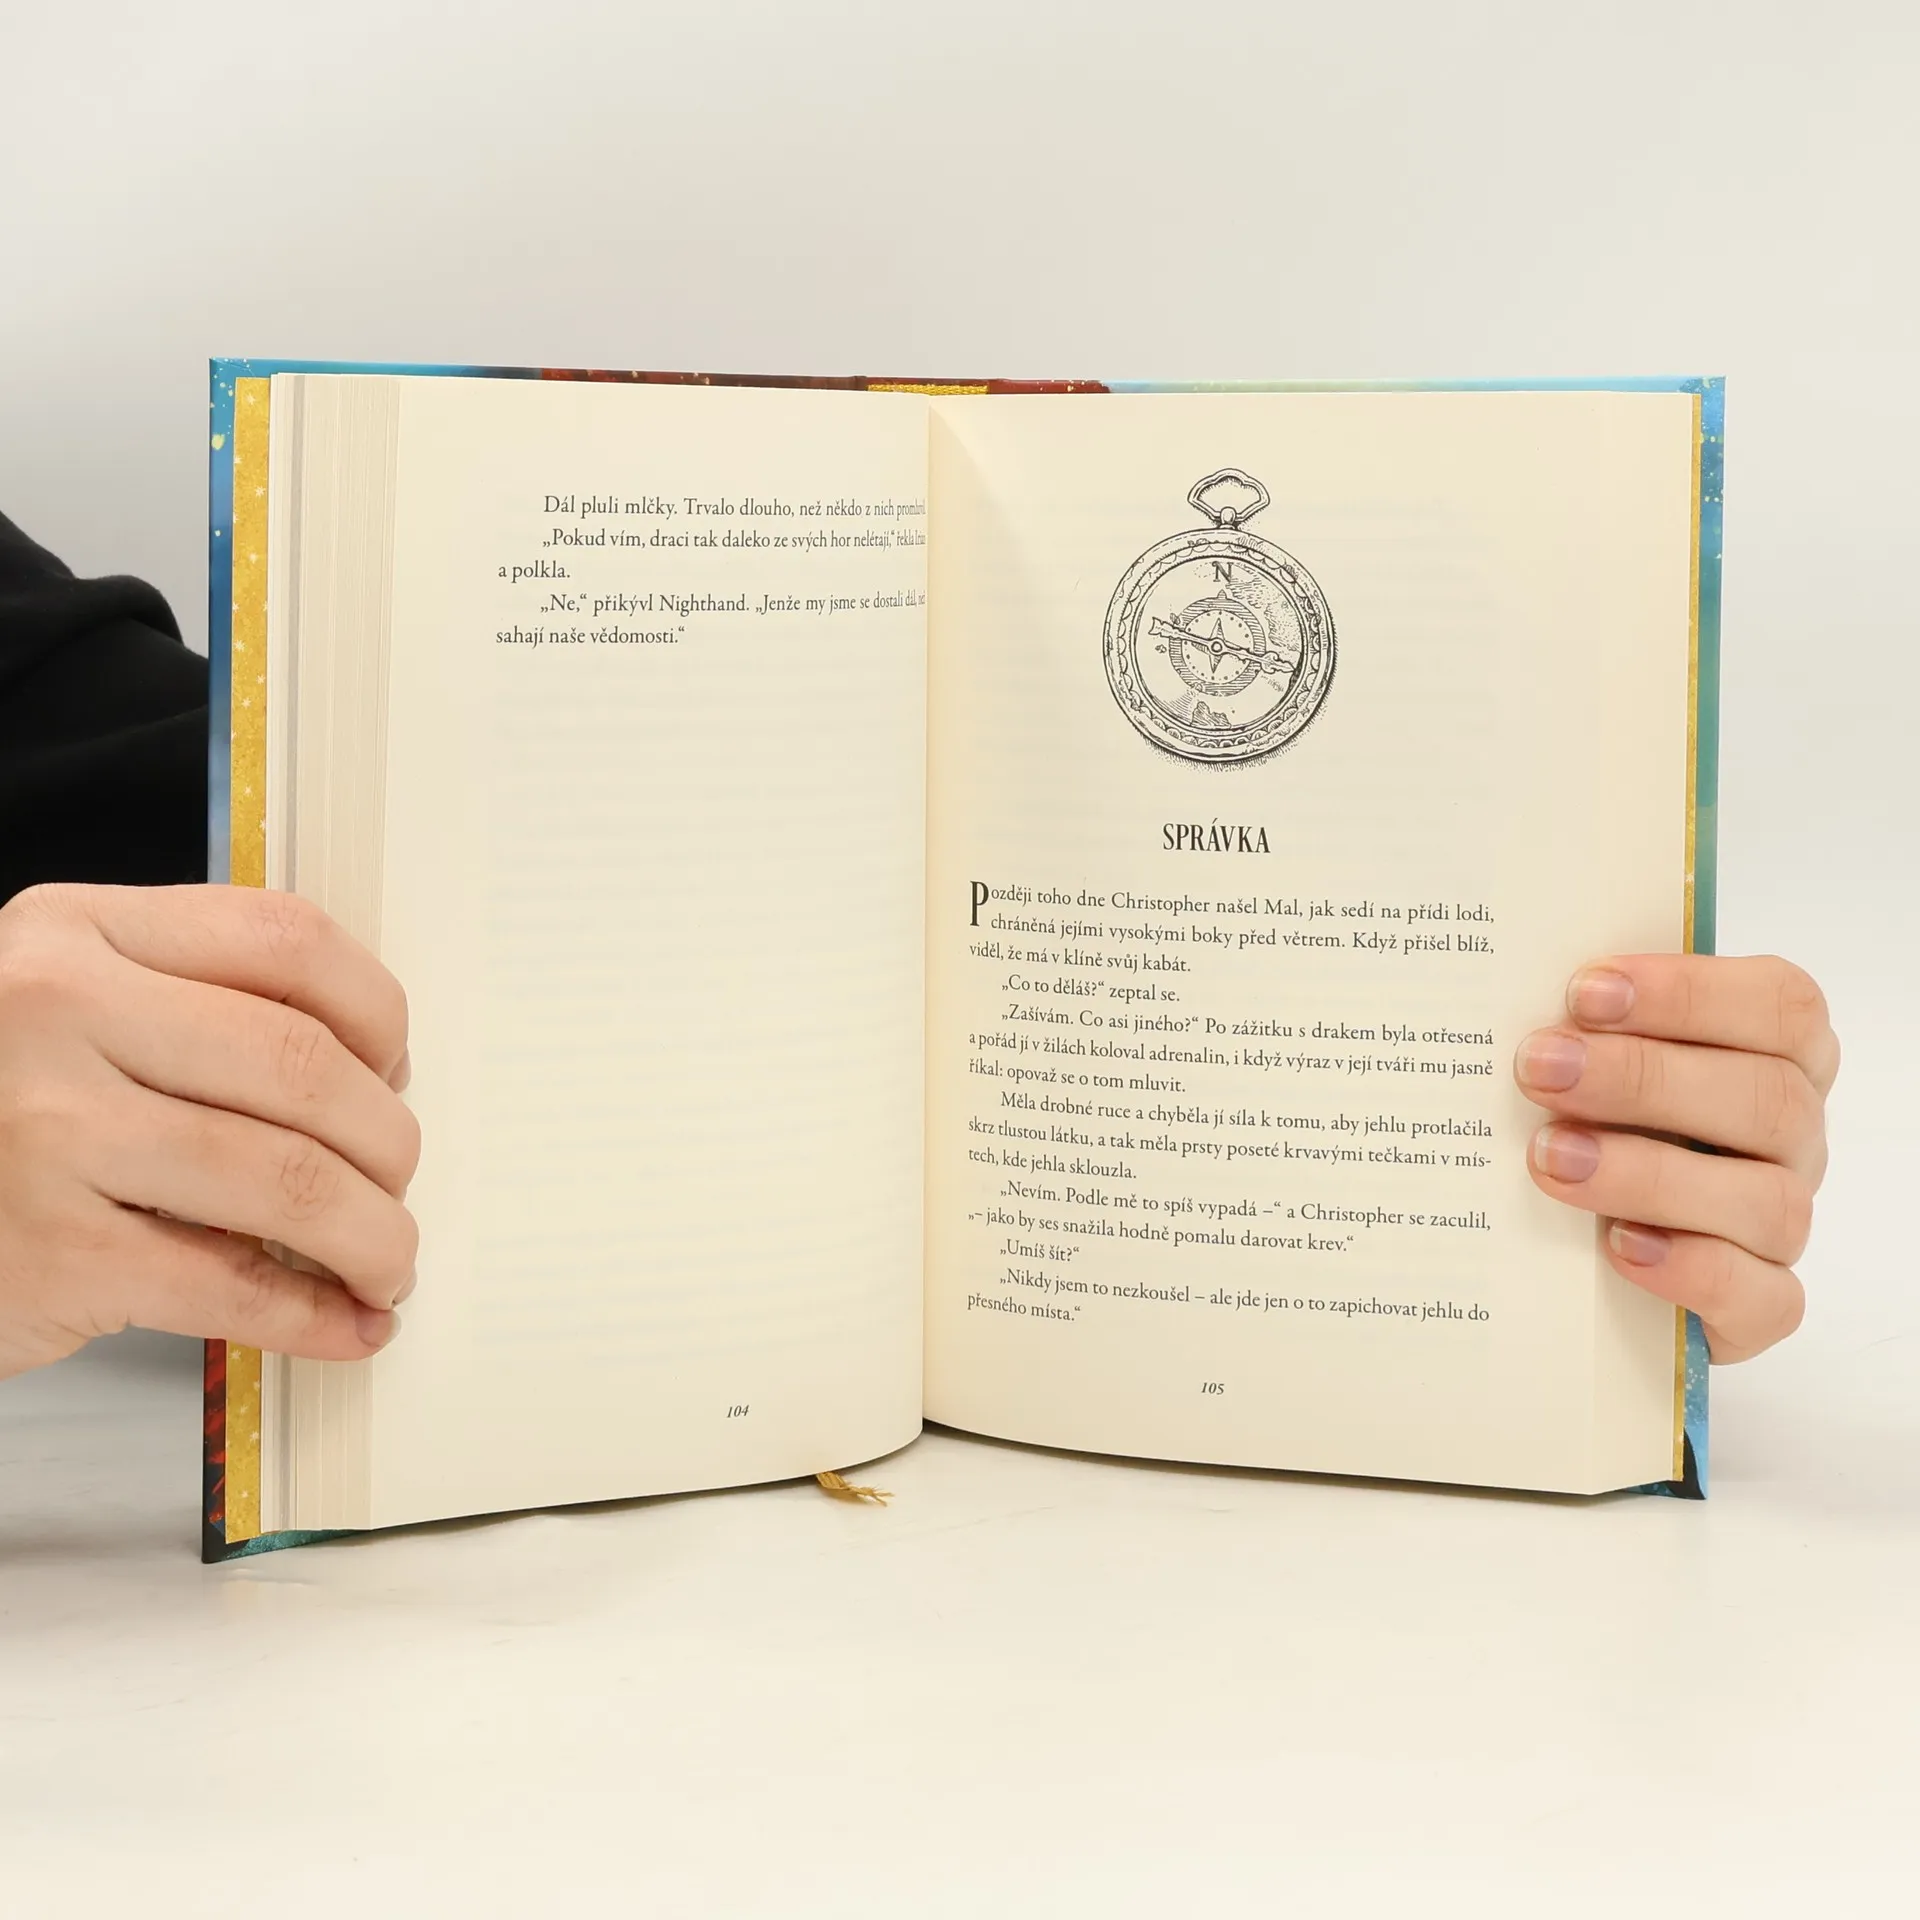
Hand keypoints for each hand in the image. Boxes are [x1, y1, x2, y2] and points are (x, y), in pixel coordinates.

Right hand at [0, 884, 418, 1379]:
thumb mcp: (66, 1007)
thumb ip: (195, 1004)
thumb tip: (379, 1073)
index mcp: (78, 930)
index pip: (287, 940)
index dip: (376, 1014)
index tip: (394, 1071)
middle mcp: (55, 1012)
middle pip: (306, 1068)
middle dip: (388, 1142)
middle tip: (395, 1183)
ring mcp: (47, 1133)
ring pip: (289, 1179)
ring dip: (374, 1237)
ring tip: (386, 1263)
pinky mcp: (49, 1252)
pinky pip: (232, 1285)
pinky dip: (314, 1315)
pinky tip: (348, 1325)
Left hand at [1516, 955, 1837, 1362]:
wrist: (1582, 1249)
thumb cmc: (1593, 1117)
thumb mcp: (1587, 1057)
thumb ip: (1583, 1025)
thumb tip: (1517, 990)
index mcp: (1776, 1054)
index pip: (1780, 1005)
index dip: (1690, 992)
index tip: (1585, 991)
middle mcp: (1792, 1138)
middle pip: (1768, 1099)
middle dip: (1643, 1078)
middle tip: (1539, 1068)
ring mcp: (1780, 1225)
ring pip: (1767, 1201)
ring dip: (1649, 1174)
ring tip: (1550, 1159)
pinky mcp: (1759, 1306)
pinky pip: (1762, 1297)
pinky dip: (1691, 1269)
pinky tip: (1617, 1246)